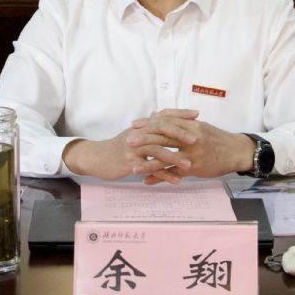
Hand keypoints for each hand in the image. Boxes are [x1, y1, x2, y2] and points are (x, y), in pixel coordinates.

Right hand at [61, 124, 192, 181]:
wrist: (97, 157)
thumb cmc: (118, 147)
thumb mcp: (133, 134)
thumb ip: (148, 127)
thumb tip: (163, 118)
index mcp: (142, 126)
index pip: (163, 116)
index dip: (180, 114)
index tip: (197, 114)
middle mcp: (138, 134)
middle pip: (162, 130)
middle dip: (181, 134)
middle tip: (197, 139)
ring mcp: (133, 148)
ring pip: (157, 150)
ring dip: (175, 157)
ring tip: (190, 164)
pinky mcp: (130, 162)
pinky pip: (150, 169)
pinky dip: (164, 174)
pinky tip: (177, 180)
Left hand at [127, 109, 254, 183]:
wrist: (236, 151)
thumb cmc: (217, 138)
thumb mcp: (200, 126)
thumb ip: (182, 123)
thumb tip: (162, 117)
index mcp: (190, 125)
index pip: (165, 122)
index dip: (148, 124)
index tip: (134, 125)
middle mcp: (190, 138)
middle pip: (163, 137)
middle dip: (143, 140)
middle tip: (127, 141)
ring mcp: (192, 154)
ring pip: (166, 158)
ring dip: (148, 163)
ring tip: (133, 167)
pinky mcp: (195, 168)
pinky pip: (174, 174)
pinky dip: (160, 178)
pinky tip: (148, 181)